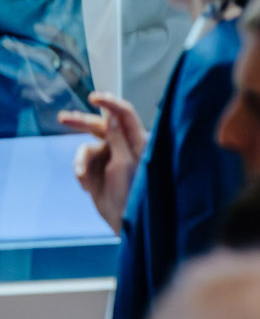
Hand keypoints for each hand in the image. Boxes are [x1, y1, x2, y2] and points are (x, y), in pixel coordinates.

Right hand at [58, 93, 148, 230]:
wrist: (124, 220)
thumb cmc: (133, 192)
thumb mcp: (124, 163)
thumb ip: (118, 138)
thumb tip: (112, 116)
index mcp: (138, 141)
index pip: (125, 114)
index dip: (110, 104)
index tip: (95, 97)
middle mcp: (124, 145)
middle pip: (101, 126)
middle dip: (81, 123)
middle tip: (63, 118)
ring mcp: (110, 156)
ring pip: (87, 147)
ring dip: (81, 162)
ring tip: (82, 177)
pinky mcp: (99, 168)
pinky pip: (83, 162)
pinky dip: (81, 172)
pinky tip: (86, 186)